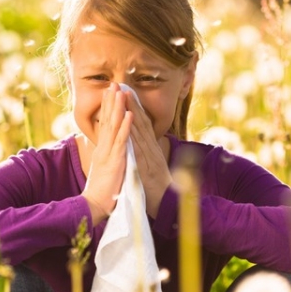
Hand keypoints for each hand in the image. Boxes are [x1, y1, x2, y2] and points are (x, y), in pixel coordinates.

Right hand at [82, 84, 133, 224]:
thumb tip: (107, 148)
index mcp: (102, 149)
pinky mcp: (115, 160)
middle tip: (113, 84)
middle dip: (110, 101)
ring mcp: (109, 153)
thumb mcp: (104, 169)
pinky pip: (122, 141)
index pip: (104, 124)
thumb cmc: (101, 190)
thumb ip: (105, 157)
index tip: (110, 93)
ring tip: (121, 92)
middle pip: (107, 120)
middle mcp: (103, 148)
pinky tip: (129, 114)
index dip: (107, 108)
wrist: (94, 205)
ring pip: (114, 126)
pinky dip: (126, 126)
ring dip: (118, 108)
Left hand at [125, 93, 172, 217]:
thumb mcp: (150, 167)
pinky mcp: (146, 166)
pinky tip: (129, 122)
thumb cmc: (157, 188)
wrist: (167, 206)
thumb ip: (146, 155)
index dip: (134, 107)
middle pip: (140, 122)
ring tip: (124, 96)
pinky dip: (134, 134)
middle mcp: (151, 149)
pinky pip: (139, 148)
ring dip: (132, 112)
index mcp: (150, 149)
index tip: (125, 92)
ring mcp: (150, 156)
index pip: (141, 124)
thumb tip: (140, 145)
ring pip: (140, 130)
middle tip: (122, 85)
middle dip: (131, 103)